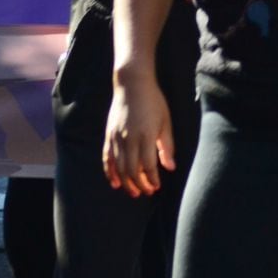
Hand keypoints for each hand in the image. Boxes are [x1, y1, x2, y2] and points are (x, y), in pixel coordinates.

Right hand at [103, 75, 175, 197]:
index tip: (157, 187)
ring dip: (126, 183)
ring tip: (133, 192)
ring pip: (119, 167)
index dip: (152, 179)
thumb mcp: (166, 122)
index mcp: (145, 136)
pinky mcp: (108, 136)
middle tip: (147, 192)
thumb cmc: (154, 102)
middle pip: (132, 170)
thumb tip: (170, 167)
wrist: (132, 85)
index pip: (148, 166)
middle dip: (140, 185)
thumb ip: (167, 146)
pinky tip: (115, 183)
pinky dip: (110, 172)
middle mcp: (129, 139)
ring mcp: (116, 138)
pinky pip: (107, 159)